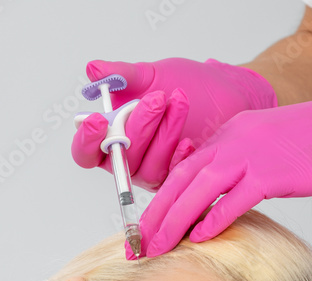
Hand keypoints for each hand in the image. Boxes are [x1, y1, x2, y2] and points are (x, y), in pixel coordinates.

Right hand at [71, 58, 277, 190]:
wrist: (226, 92)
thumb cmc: (186, 83)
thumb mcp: (152, 74)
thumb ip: (123, 75)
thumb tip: (93, 69)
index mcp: (110, 136)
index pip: (85, 151)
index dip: (86, 141)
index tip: (99, 121)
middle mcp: (127, 159)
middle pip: (117, 158)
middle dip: (137, 127)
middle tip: (156, 99)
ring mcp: (152, 171)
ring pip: (146, 167)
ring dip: (162, 135)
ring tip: (178, 102)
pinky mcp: (177, 179)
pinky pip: (171, 177)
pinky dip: (178, 158)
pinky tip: (188, 141)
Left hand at [140, 83, 311, 256]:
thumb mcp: (269, 149)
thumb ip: (241, 170)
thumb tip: (217, 207)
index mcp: (229, 134)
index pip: (183, 170)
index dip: (158, 201)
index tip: (143, 230)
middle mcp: (233, 140)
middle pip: (180, 180)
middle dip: (154, 216)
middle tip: (136, 246)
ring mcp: (252, 154)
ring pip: (199, 189)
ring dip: (173, 221)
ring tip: (156, 249)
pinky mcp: (275, 172)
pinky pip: (235, 197)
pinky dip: (214, 218)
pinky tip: (199, 238)